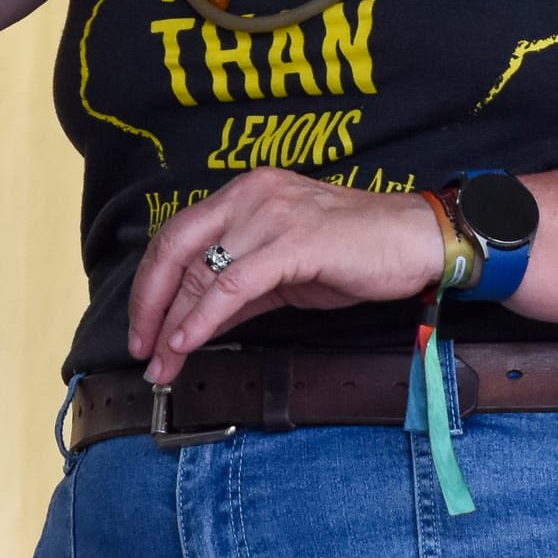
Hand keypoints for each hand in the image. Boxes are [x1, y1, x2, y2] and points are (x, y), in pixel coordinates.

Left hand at [126, 168, 446, 384]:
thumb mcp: (286, 268)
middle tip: (140, 348)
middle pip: (175, 246)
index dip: (151, 284)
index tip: (143, 326)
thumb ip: (240, 288)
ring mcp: (272, 214)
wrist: (417, 239)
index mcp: (246, 193)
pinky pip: (233, 285)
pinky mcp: (294, 242)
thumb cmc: (357, 251)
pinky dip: (203, 318)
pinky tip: (189, 343)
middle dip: (148, 303)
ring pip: (200, 270)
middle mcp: (251, 195)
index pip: (178, 235)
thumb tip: (195, 323)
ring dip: (173, 324)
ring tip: (163, 364)